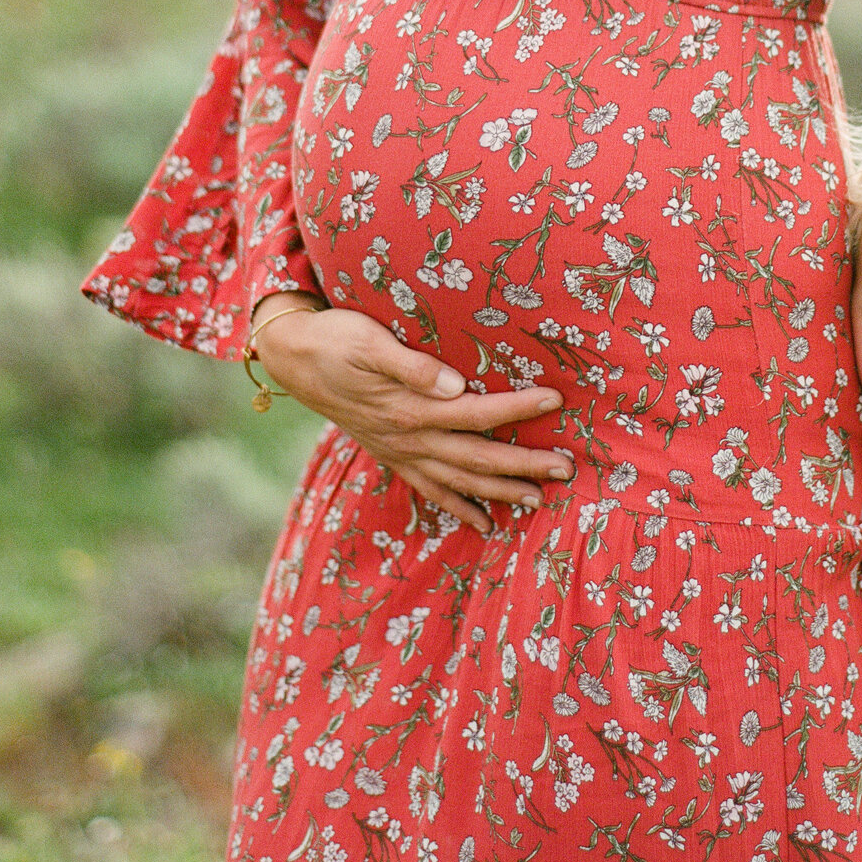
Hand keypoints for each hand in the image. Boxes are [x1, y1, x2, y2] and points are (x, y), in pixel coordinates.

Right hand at [253, 300, 573, 535]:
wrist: (293, 357)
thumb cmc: (336, 339)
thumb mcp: (369, 341)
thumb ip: (412, 366)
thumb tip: (455, 384)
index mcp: (411, 408)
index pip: (477, 411)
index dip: (518, 407)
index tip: (556, 399)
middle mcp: (409, 437)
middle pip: (477, 456)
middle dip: (523, 464)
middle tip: (567, 468)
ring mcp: (400, 451)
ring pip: (459, 479)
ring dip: (500, 491)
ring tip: (539, 499)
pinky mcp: (391, 453)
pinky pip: (430, 489)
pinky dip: (458, 506)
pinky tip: (483, 522)